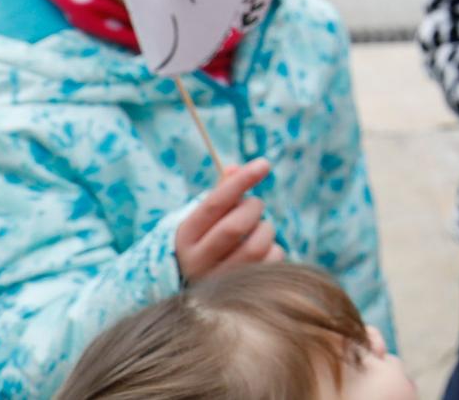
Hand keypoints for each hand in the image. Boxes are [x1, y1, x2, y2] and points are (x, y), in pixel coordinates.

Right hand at [175, 158, 283, 282]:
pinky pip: (271, 262)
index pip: (214, 204)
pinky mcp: (242, 294)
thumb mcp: (204, 220)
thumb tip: (235, 168)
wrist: (196, 293)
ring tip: (259, 229)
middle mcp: (196, 263)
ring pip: (256, 246)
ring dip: (266, 229)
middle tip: (254, 205)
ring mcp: (218, 283)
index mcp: (184, 237)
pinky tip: (263, 252)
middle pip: (236, 226)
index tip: (264, 163)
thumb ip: (220, 194)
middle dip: (253, 208)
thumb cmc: (206, 244)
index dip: (241, 181)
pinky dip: (274, 250)